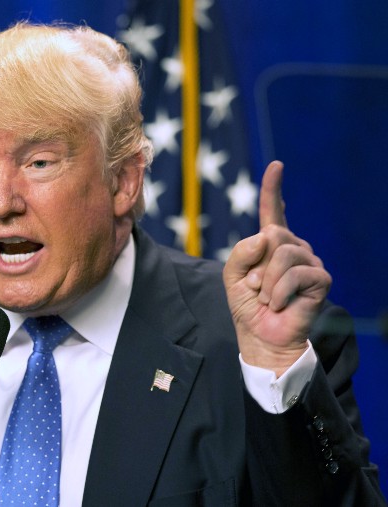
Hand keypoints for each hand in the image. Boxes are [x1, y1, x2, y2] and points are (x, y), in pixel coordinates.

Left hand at [222, 161, 330, 376]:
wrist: (262, 336)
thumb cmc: (248, 306)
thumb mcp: (232, 276)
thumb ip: (240, 252)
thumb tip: (266, 236)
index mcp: (271, 244)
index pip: (273, 212)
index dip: (273, 189)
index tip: (276, 166)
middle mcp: (294, 248)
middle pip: (273, 234)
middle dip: (256, 264)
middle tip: (256, 288)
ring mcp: (310, 262)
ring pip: (282, 253)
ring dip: (265, 281)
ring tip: (268, 298)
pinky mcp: (321, 279)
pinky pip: (294, 274)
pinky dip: (278, 292)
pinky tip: (279, 304)